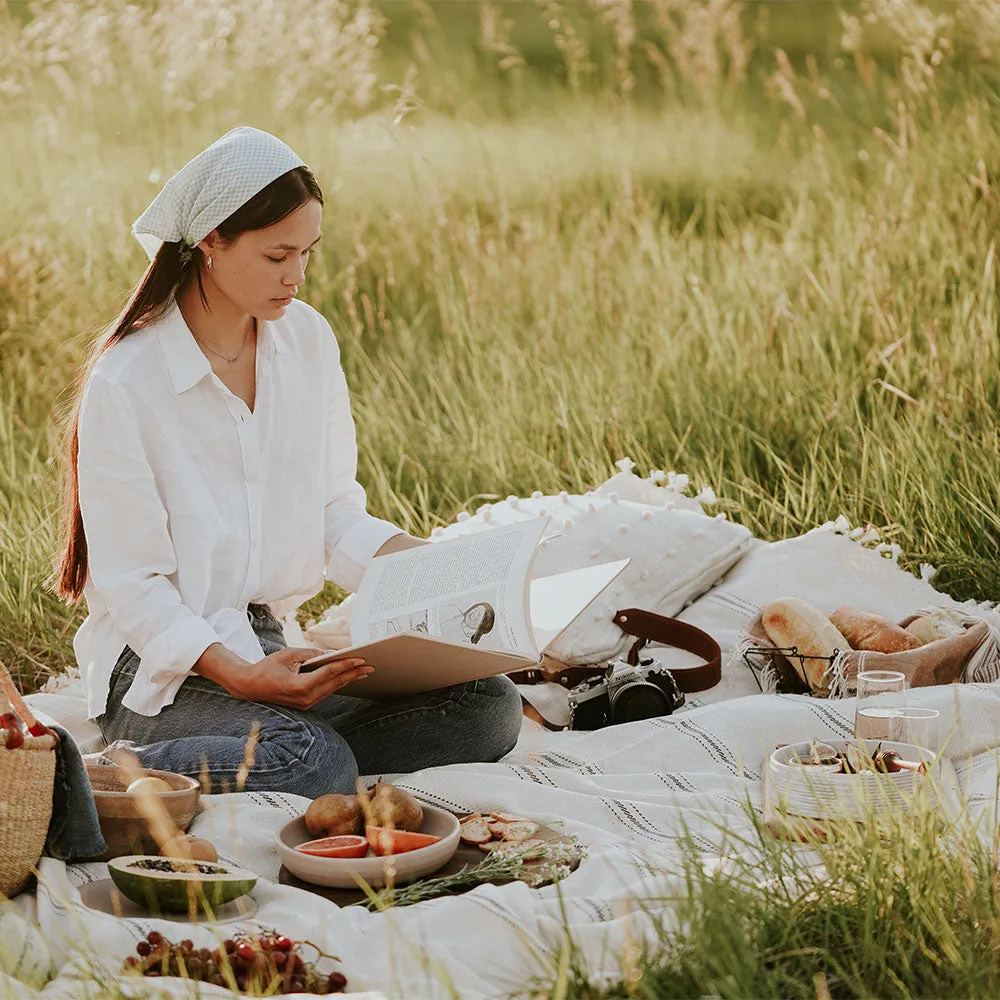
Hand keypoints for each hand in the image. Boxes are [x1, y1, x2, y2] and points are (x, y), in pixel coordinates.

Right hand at [196, 643, 372, 709]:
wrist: (250, 686)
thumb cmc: (267, 667)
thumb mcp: (288, 655)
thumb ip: (310, 654)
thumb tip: (329, 654)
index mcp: (300, 686)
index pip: (329, 673)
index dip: (346, 665)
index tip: (361, 659)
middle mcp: (305, 698)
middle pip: (335, 683)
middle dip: (353, 673)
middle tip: (370, 665)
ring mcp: (305, 703)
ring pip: (332, 689)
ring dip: (347, 680)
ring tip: (363, 671)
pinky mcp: (305, 704)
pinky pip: (325, 692)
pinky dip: (336, 684)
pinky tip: (346, 678)